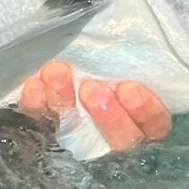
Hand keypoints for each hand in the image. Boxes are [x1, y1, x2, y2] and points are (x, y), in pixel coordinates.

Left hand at [17, 60, 171, 151]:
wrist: (50, 70)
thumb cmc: (95, 65)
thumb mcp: (115, 64)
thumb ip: (121, 66)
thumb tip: (125, 44)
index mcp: (140, 122)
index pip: (155, 127)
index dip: (146, 111)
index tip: (129, 89)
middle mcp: (114, 139)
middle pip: (122, 141)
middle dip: (109, 116)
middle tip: (90, 89)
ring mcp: (79, 144)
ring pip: (79, 137)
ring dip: (65, 103)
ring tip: (56, 74)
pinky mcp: (44, 138)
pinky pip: (39, 128)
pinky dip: (36, 106)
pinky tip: (33, 87)